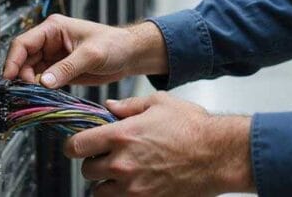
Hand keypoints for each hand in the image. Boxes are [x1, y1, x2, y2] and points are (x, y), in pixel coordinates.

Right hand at [1, 15, 166, 87]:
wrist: (129, 55)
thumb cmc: (115, 44)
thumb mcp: (92, 54)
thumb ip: (67, 67)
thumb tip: (45, 81)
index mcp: (54, 28)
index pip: (23, 43)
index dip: (13, 60)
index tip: (10, 78)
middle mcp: (50, 41)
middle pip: (23, 58)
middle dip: (20, 75)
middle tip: (23, 92)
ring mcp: (53, 56)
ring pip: (30, 71)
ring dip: (28, 84)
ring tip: (31, 97)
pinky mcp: (59, 70)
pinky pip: (42, 80)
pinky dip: (38, 89)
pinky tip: (40, 97)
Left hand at [65, 92, 253, 195]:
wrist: (217, 154)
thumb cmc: (192, 127)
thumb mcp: (159, 103)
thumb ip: (128, 105)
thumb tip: (109, 107)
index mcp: (121, 135)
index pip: (76, 146)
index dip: (74, 145)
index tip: (79, 144)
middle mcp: (122, 163)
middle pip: (86, 170)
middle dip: (93, 161)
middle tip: (107, 154)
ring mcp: (132, 186)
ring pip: (99, 190)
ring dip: (105, 181)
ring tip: (121, 170)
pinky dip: (121, 194)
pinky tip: (134, 182)